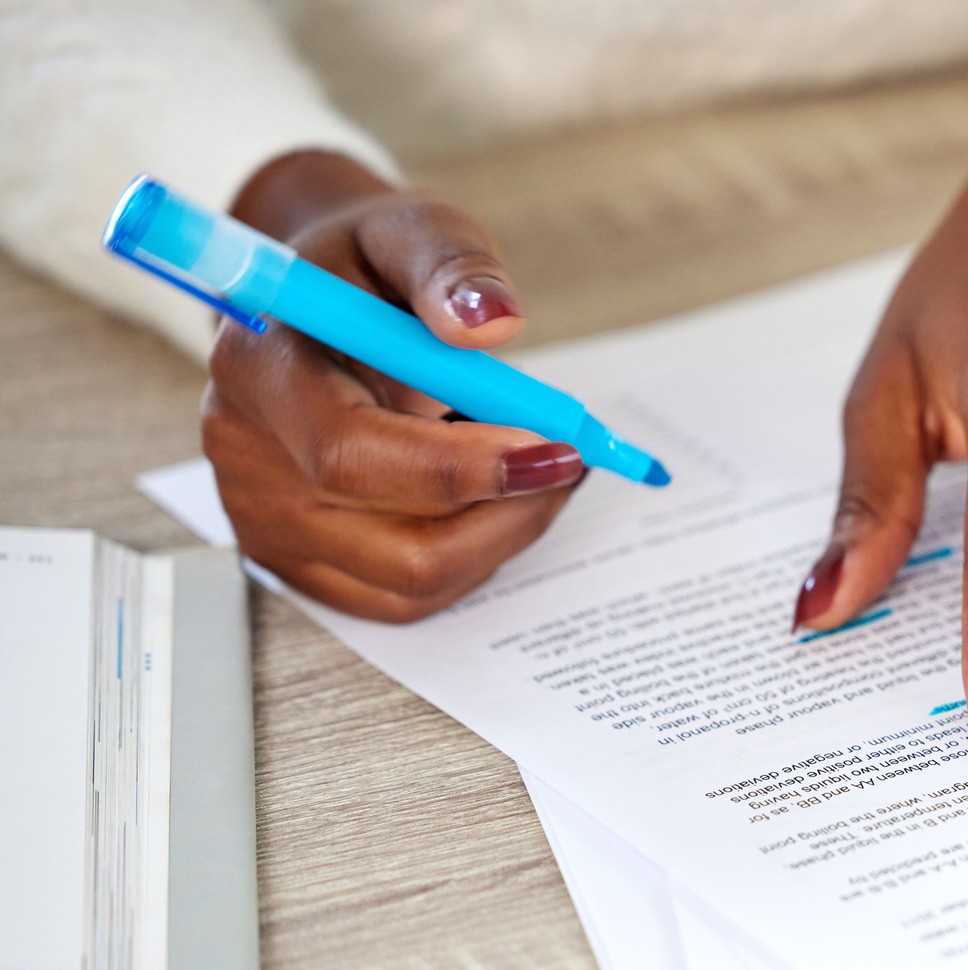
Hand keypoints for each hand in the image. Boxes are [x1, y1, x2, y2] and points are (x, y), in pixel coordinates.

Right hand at [202, 150, 581, 622]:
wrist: (313, 301)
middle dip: (511, 507)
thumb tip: (491, 322)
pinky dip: (474, 555)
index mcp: (260, 369)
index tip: (555, 451)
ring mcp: (266, 521)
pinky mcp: (297, 561)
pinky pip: (407, 596)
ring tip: (536, 464)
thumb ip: (452, 266)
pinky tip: (493, 498)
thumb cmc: (366, 265)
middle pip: (399, 538)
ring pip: (416, 579)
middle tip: (572, 456)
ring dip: (503, 530)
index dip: (463, 468)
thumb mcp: (412, 228)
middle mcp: (248, 459)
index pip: (352, 454)